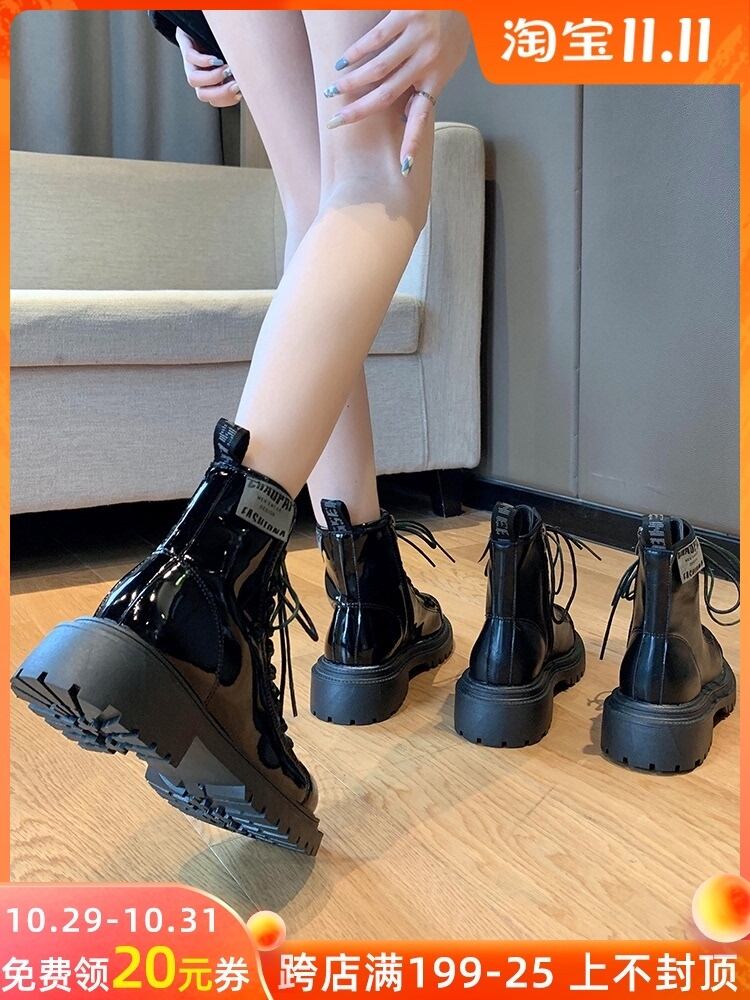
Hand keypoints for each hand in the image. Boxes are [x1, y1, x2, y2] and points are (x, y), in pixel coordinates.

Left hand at [174, 26, 241, 106]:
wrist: (208, 20)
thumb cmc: (225, 42)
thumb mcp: (236, 63)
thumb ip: (240, 76)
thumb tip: (250, 87)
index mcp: (210, 81)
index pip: (215, 100)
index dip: (227, 99)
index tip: (241, 91)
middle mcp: (199, 74)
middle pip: (203, 95)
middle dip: (220, 93)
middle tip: (235, 84)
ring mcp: (191, 61)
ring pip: (193, 81)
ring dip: (212, 78)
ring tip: (226, 69)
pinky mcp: (187, 44)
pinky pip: (190, 58)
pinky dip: (204, 61)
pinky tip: (216, 59)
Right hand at [324, 11, 470, 171]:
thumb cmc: (455, 26)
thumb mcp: (451, 61)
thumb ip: (430, 85)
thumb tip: (406, 113)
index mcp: (438, 77)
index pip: (423, 117)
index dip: (413, 142)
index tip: (403, 166)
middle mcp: (427, 61)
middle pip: (387, 95)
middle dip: (358, 111)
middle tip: (335, 122)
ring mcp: (416, 38)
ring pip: (378, 69)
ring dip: (352, 82)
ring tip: (333, 91)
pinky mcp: (405, 15)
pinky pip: (375, 38)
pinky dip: (356, 52)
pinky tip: (342, 62)